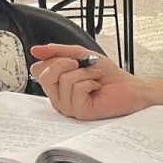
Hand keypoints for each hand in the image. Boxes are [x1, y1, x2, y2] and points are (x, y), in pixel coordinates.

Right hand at [29, 44, 147, 119]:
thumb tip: (35, 50)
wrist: (128, 87)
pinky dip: (89, 82)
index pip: (37, 70)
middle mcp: (59, 98)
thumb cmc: (107, 75)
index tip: (71, 59)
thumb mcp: (80, 55)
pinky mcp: (80, 112)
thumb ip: (57, 51)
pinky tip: (96, 87)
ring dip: (84, 72)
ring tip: (94, 77)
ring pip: (63, 81)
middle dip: (65, 63)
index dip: (53, 59)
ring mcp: (68, 107)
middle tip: (81, 64)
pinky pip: (76, 89)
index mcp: (56, 85)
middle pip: (45, 76)